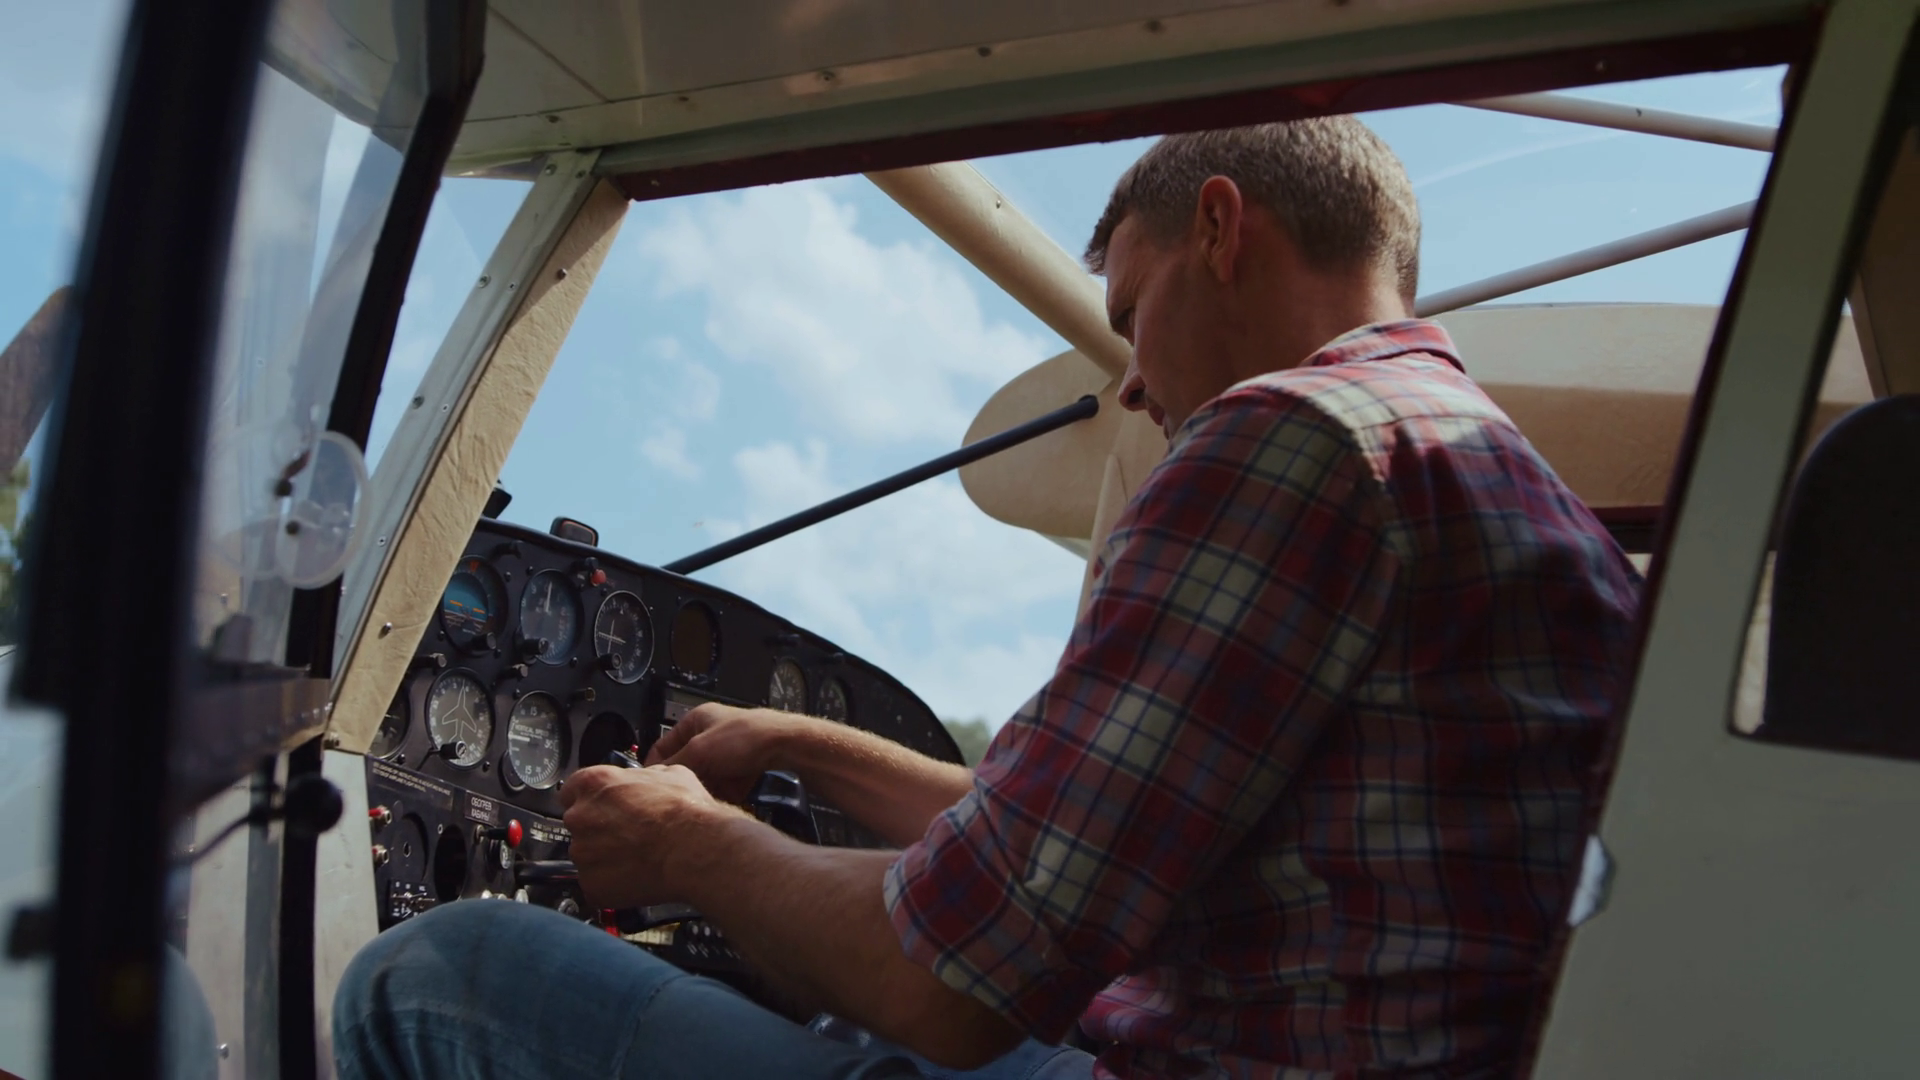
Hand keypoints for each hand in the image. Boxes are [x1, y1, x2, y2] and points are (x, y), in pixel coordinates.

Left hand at [558, 764, 744, 907]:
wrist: (695, 850)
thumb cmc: (685, 812)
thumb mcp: (669, 773)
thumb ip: (643, 776)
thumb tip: (645, 780)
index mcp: (595, 783)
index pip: (572, 790)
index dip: (591, 799)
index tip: (604, 807)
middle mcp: (581, 816)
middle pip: (579, 822)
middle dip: (599, 828)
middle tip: (628, 834)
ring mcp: (582, 853)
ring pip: (587, 854)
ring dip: (605, 856)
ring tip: (637, 857)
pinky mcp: (590, 884)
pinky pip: (596, 883)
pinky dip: (611, 883)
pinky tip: (635, 876)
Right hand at [646, 703, 807, 801]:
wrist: (783, 745)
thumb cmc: (743, 737)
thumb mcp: (699, 751)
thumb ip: (673, 765)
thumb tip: (653, 779)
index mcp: (694, 721)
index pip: (662, 746)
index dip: (657, 767)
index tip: (655, 786)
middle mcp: (709, 734)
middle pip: (687, 766)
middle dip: (690, 780)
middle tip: (690, 791)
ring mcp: (727, 750)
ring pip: (706, 777)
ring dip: (710, 787)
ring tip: (716, 790)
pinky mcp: (741, 765)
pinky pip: (725, 784)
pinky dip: (727, 790)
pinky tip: (732, 791)